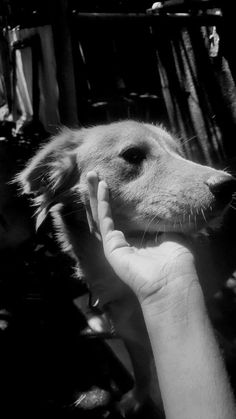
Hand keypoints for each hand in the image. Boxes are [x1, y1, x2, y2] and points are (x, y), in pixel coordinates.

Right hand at [86, 171, 197, 304]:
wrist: (173, 281)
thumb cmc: (177, 262)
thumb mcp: (173, 232)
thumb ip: (164, 220)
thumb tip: (168, 205)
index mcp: (137, 240)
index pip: (121, 216)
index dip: (115, 199)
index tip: (112, 181)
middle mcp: (123, 242)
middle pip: (106, 213)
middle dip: (99, 193)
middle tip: (94, 173)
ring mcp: (115, 245)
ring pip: (100, 214)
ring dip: (95, 194)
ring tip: (91, 175)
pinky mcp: (112, 247)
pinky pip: (105, 220)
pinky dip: (104, 203)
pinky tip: (104, 187)